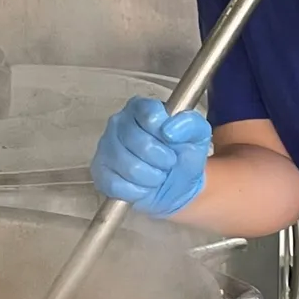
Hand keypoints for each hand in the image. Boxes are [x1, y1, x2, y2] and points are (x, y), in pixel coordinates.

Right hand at [90, 97, 211, 217]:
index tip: (172, 143)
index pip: (149, 115)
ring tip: (157, 174)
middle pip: (138, 142)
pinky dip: (137, 191)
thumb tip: (169, 129)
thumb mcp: (198, 135)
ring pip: (129, 166)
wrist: (176, 186)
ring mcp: (106, 147)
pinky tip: (143, 186)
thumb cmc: (183, 155)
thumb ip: (190, 124)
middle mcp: (119, 122)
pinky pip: (117, 184)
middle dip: (161, 159)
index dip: (164, 134)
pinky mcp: (100, 171)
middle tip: (168, 162)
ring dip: (152, 177)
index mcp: (141, 107)